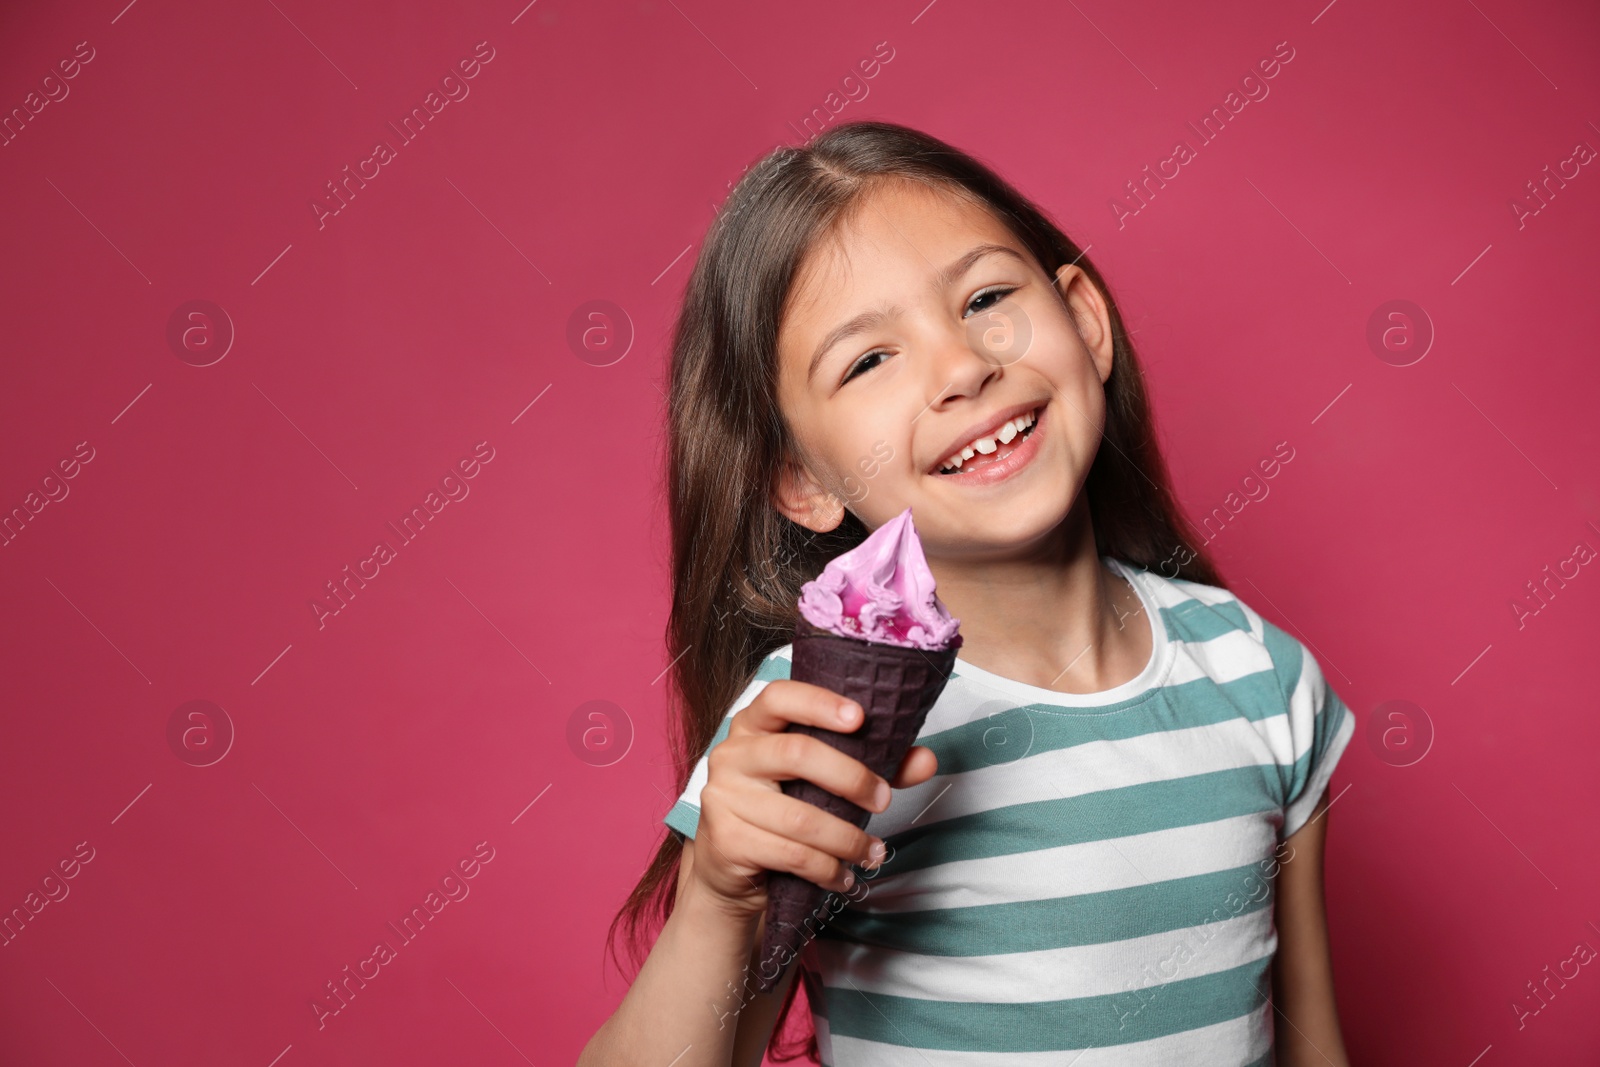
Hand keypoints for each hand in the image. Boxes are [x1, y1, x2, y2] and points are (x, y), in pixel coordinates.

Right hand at [686, 679, 938, 918]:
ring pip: (800, 818)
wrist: (731, 868)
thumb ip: (874, 764)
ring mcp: (724, 797)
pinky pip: (790, 855)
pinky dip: (827, 870)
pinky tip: (844, 877)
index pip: (780, 697)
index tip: (859, 718)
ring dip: (847, 839)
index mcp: (756, 724)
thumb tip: (926, 760)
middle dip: (850, 778)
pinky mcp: (727, 840)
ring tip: (872, 853)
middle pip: (796, 754)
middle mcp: (733, 753)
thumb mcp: (825, 780)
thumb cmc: (785, 808)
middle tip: (884, 800)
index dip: (820, 703)